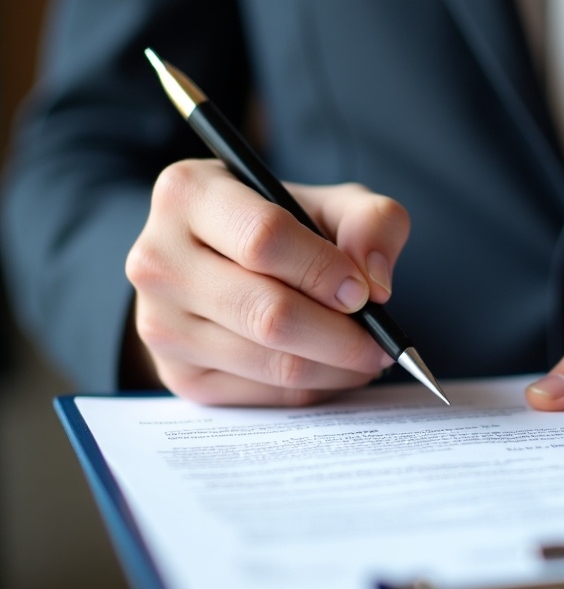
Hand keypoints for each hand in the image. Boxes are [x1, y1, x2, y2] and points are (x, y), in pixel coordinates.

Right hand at [123, 159, 409, 404]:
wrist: (233, 262)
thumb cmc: (289, 226)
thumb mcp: (336, 203)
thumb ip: (372, 222)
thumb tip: (375, 284)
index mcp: (188, 193)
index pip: (262, 238)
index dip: (323, 271)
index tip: (363, 292)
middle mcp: (157, 257)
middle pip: (267, 312)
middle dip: (340, 335)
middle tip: (381, 342)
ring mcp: (158, 323)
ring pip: (268, 361)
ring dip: (334, 367)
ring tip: (367, 355)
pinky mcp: (177, 375)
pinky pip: (262, 395)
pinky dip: (313, 388)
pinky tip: (333, 369)